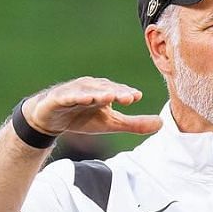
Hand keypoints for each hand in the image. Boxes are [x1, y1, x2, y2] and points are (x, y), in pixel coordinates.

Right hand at [22, 78, 162, 137]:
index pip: (117, 92)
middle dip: (116, 92)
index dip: (126, 94)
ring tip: (108, 96)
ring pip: (86, 91)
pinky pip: (66, 96)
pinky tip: (81, 99)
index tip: (137, 97)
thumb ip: (134, 124)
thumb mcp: (110, 123)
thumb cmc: (82, 117)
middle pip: (104, 89)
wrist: (50, 119)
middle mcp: (90, 87)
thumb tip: (162, 123)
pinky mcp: (57, 98)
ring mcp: (73, 91)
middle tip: (127, 97)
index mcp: (104, 91)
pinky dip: (73, 96)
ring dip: (97, 93)